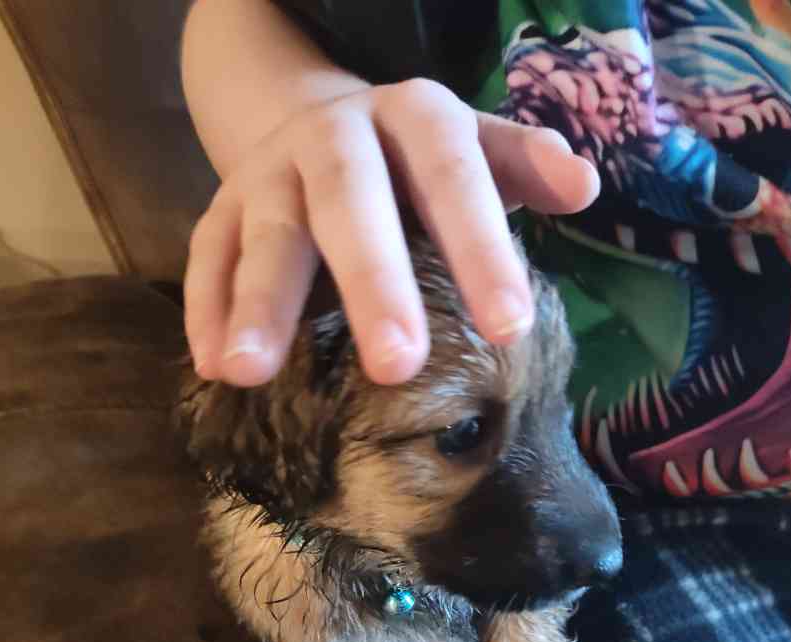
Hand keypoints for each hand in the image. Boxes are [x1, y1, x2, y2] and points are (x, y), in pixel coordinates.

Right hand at [184, 78, 599, 388]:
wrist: (310, 122)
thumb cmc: (413, 162)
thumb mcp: (472, 148)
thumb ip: (521, 165)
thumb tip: (584, 186)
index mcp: (414, 120)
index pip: (453, 176)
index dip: (480, 247)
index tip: (508, 326)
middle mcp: (336, 138)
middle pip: (351, 201)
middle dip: (372, 281)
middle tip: (394, 366)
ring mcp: (271, 174)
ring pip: (267, 233)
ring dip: (259, 303)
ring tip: (253, 373)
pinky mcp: (221, 210)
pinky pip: (207, 257)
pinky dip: (206, 310)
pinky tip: (213, 368)